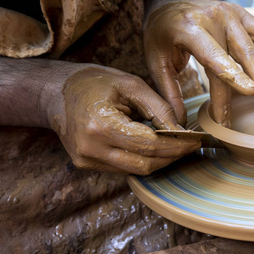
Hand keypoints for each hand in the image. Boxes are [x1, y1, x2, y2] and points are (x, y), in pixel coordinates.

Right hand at [49, 67, 200, 174]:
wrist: (58, 92)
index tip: (195, 141)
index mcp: (101, 125)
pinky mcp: (85, 164)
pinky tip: (154, 148)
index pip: (150, 144)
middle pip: (145, 163)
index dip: (177, 145)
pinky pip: (123, 168)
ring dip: (160, 160)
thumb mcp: (132, 85)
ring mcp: (86, 160)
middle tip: (190, 145)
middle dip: (172, 156)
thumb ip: (159, 108)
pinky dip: (143, 159)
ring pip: (136, 170)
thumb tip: (182, 131)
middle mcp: (91, 149)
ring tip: (176, 146)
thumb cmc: (95, 83)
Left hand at [143, 0, 253, 126]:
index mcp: (189, 28)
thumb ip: (168, 90)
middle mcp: (214, 18)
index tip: (248, 94)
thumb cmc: (162, 31)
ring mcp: (231, 14)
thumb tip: (181, 123)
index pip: (214, 56)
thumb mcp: (155, 59)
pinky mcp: (242, 14)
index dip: (233, 76)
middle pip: (239, 55)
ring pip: (253, 48)